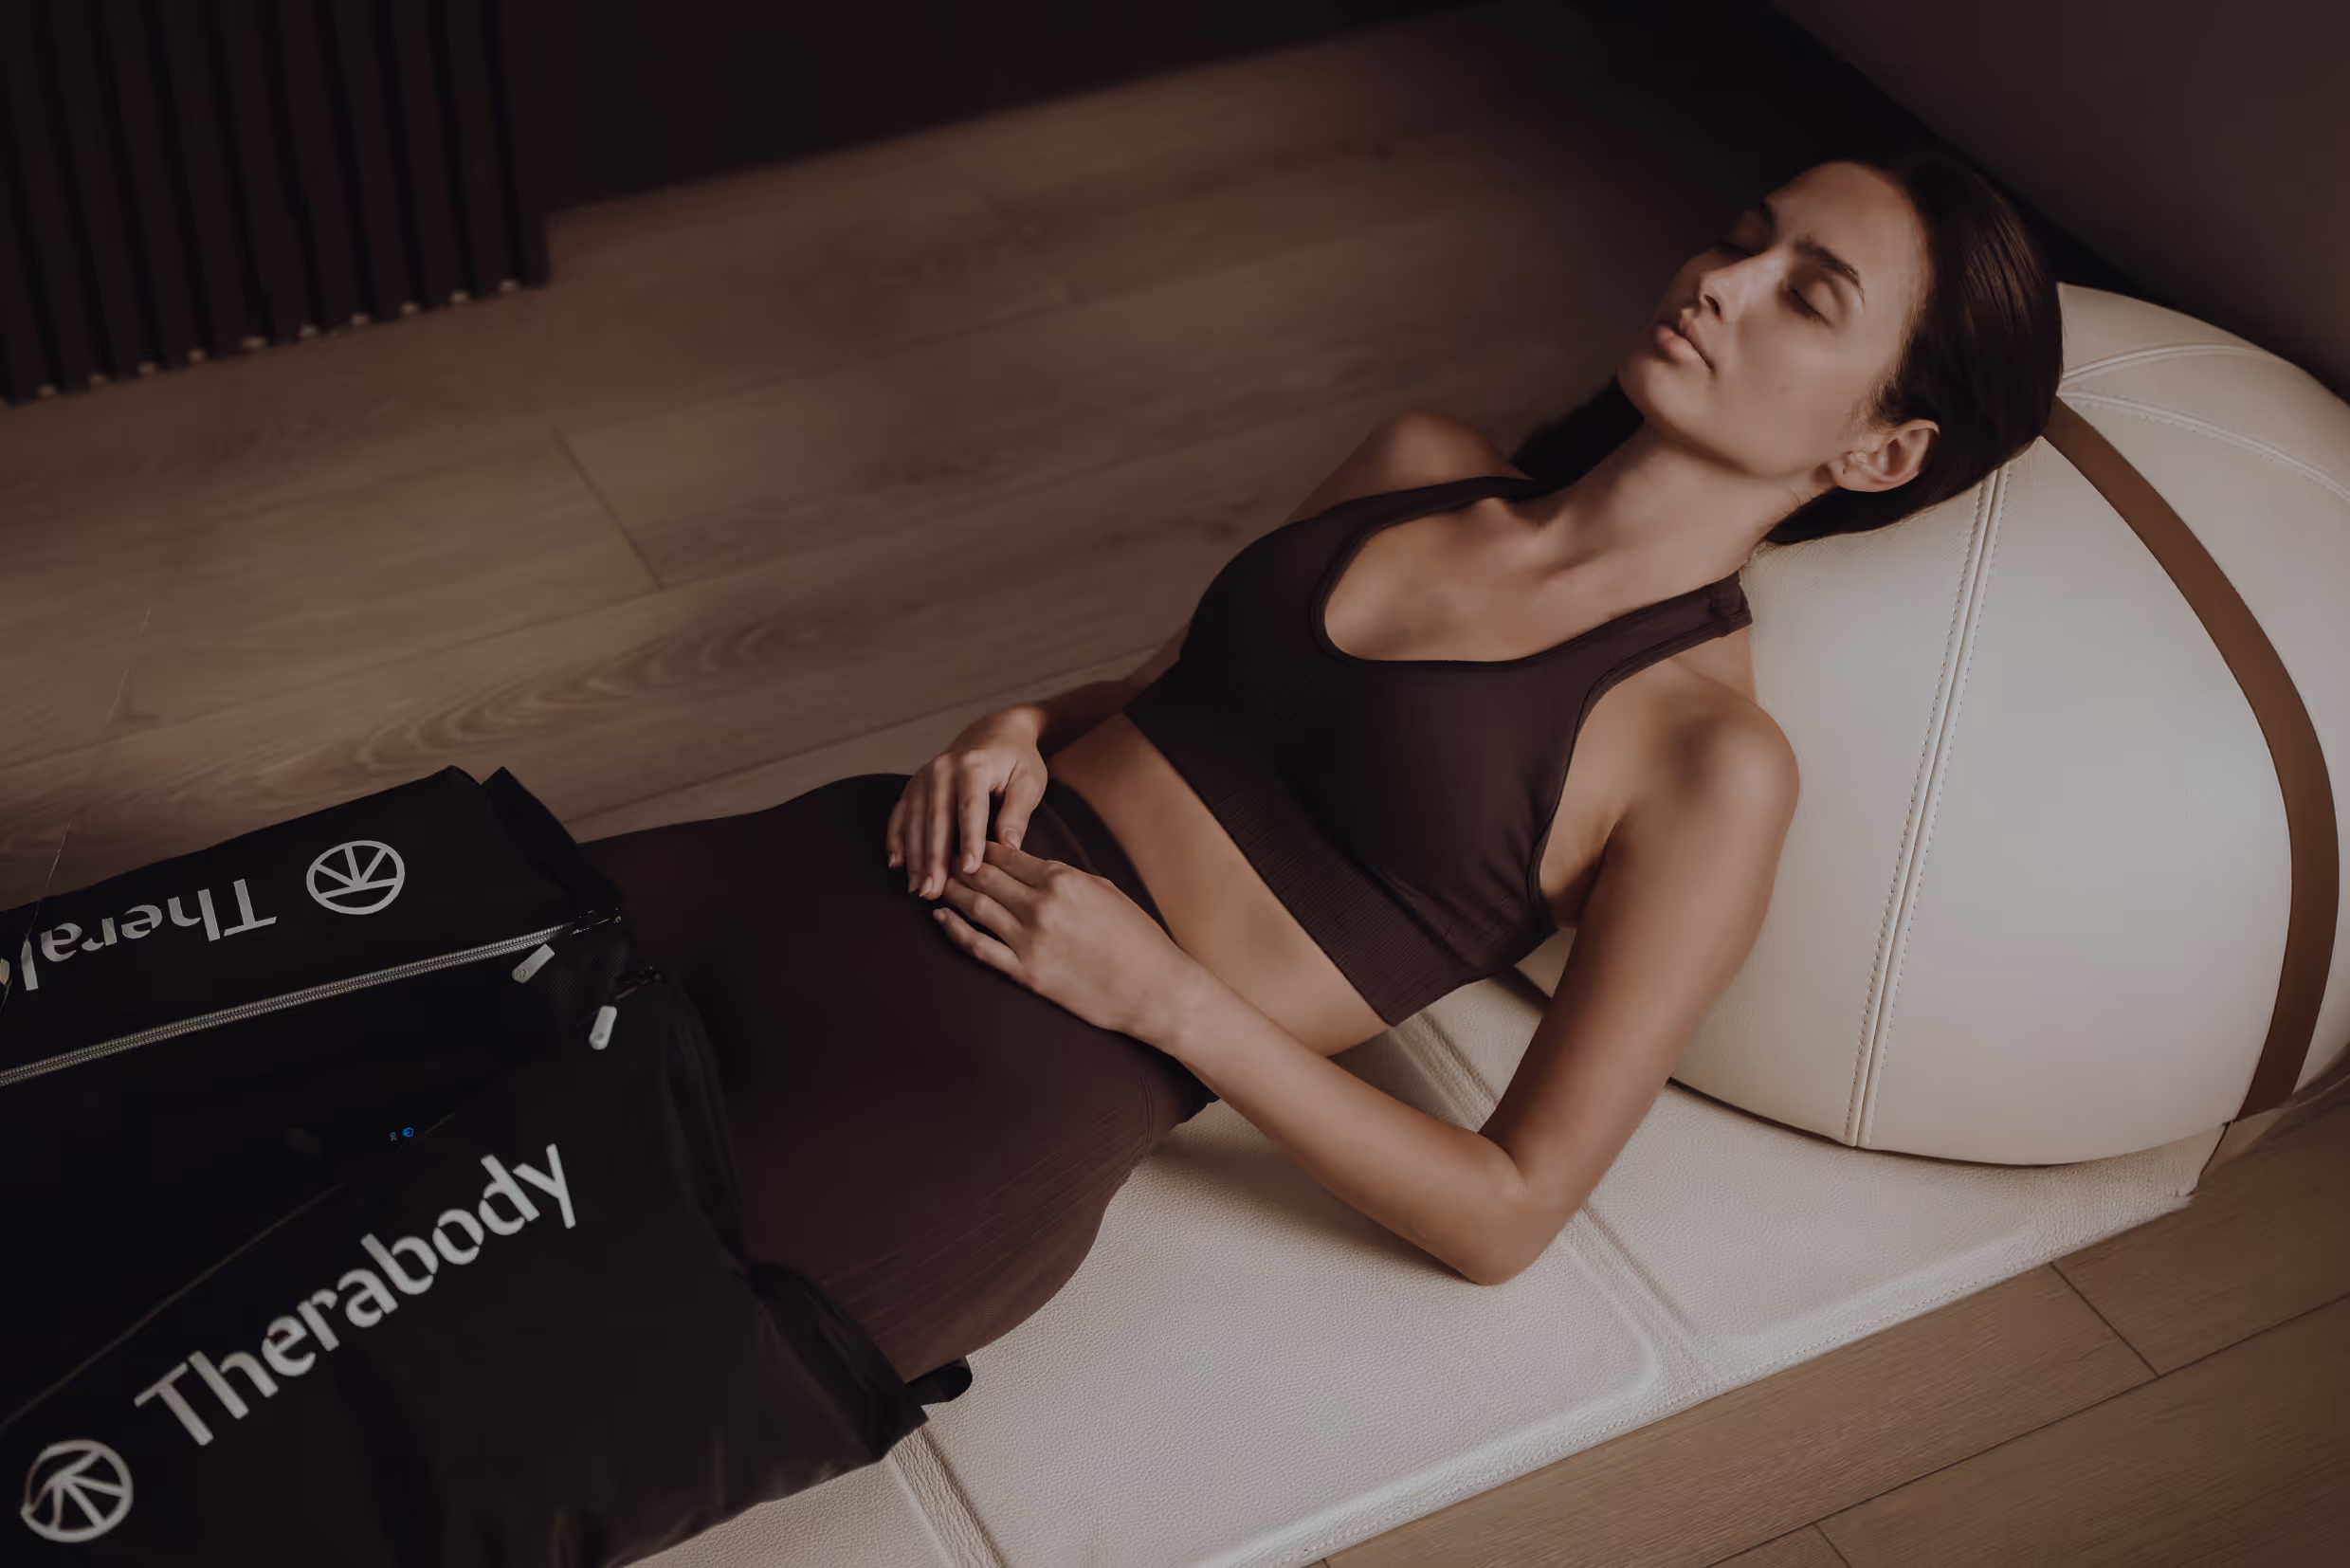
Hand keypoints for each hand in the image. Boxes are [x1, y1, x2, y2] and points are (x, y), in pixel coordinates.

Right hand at [886, 718, 1047, 899]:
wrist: (996, 733)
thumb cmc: (1018, 761)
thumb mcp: (1028, 781)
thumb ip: (1017, 813)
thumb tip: (1007, 848)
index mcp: (973, 765)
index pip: (970, 809)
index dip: (969, 841)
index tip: (968, 870)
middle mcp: (942, 768)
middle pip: (936, 820)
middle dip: (934, 859)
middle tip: (933, 891)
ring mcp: (923, 776)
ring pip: (915, 822)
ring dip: (915, 858)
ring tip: (918, 889)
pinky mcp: (914, 786)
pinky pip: (900, 815)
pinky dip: (897, 840)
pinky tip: (897, 865)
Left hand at [929, 838, 1203, 1039]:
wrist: (1156, 989)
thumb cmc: (1139, 940)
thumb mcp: (1106, 892)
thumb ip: (1066, 878)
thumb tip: (1035, 869)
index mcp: (1064, 880)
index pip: (1008, 856)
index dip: (982, 848)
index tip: (967, 843)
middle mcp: (1042, 905)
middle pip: (985, 877)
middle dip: (959, 864)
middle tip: (940, 858)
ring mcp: (1030, 941)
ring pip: (976, 907)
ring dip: (951, 892)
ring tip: (935, 883)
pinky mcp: (1026, 974)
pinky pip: (978, 947)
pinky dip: (954, 930)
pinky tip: (940, 919)